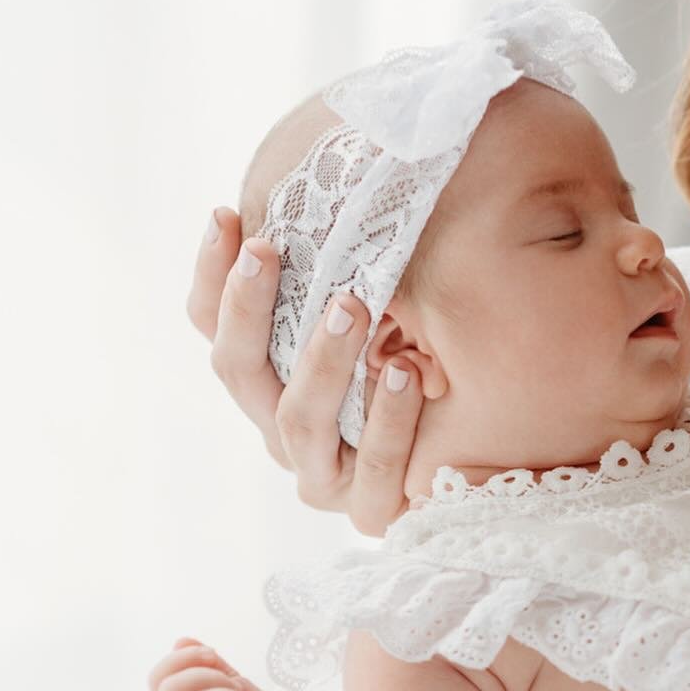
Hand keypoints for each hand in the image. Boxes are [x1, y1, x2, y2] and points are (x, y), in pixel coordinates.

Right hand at [189, 208, 425, 533]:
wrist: (477, 467)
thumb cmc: (424, 365)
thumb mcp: (383, 312)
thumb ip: (347, 272)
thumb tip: (335, 181)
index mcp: (267, 382)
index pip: (213, 326)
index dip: (212, 274)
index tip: (227, 216)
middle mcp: (281, 428)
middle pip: (236, 368)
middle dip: (249, 306)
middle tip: (270, 250)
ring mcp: (322, 474)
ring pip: (299, 418)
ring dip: (322, 358)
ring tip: (352, 305)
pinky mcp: (370, 509)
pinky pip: (375, 469)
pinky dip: (388, 421)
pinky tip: (405, 373)